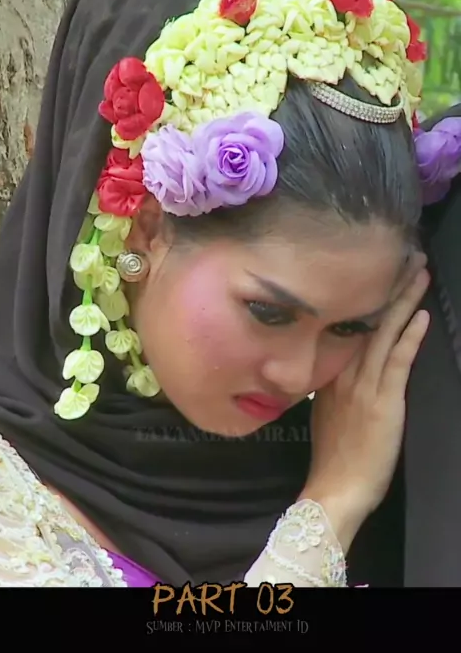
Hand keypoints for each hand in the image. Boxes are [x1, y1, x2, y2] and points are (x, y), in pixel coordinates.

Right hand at [302, 263, 429, 550]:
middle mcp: (344, 372)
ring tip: (417, 272)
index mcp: (330, 373)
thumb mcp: (326, 412)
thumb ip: (335, 384)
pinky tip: (419, 316)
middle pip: (366, 319)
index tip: (377, 268)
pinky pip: (397, 362)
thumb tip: (345, 366)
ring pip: (383, 333)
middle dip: (387, 285)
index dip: (366, 295)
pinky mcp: (383, 401)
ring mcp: (363, 385)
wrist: (335, 490)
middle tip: (404, 255)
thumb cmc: (334, 457)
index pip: (349, 323)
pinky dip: (409, 338)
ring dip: (402, 301)